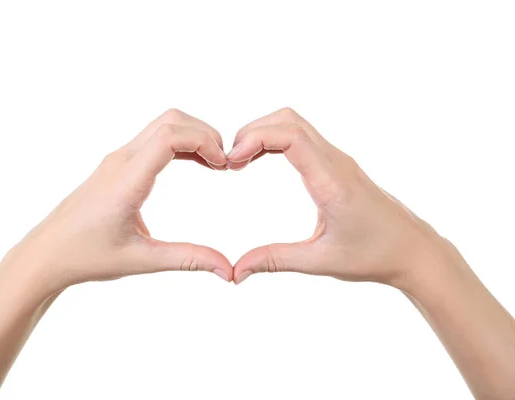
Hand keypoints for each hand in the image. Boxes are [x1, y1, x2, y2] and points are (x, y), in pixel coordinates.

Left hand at [4, 109, 232, 295]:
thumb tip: (228, 270)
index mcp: (127, 179)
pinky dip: (180, 145)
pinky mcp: (118, 165)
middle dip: (204, 134)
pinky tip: (196, 166)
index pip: (170, 136)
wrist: (46, 253)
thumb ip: (188, 260)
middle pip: (171, 120)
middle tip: (225, 164)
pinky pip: (154, 141)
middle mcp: (121, 160)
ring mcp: (118, 159)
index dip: (204, 142)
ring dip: (193, 137)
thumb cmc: (86, 256)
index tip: (224, 166)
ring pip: (163, 126)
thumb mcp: (141, 260)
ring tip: (216, 165)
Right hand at [228, 108, 456, 288]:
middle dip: (252, 131)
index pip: (291, 135)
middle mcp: (335, 161)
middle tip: (230, 162)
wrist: (413, 250)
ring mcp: (337, 160)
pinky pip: (301, 137)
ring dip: (263, 134)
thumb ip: (274, 261)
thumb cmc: (374, 255)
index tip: (232, 162)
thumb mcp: (320, 261)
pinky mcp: (336, 165)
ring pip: (294, 124)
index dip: (255, 138)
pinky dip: (275, 141)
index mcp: (332, 181)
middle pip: (288, 119)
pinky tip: (260, 162)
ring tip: (240, 162)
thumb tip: (235, 272)